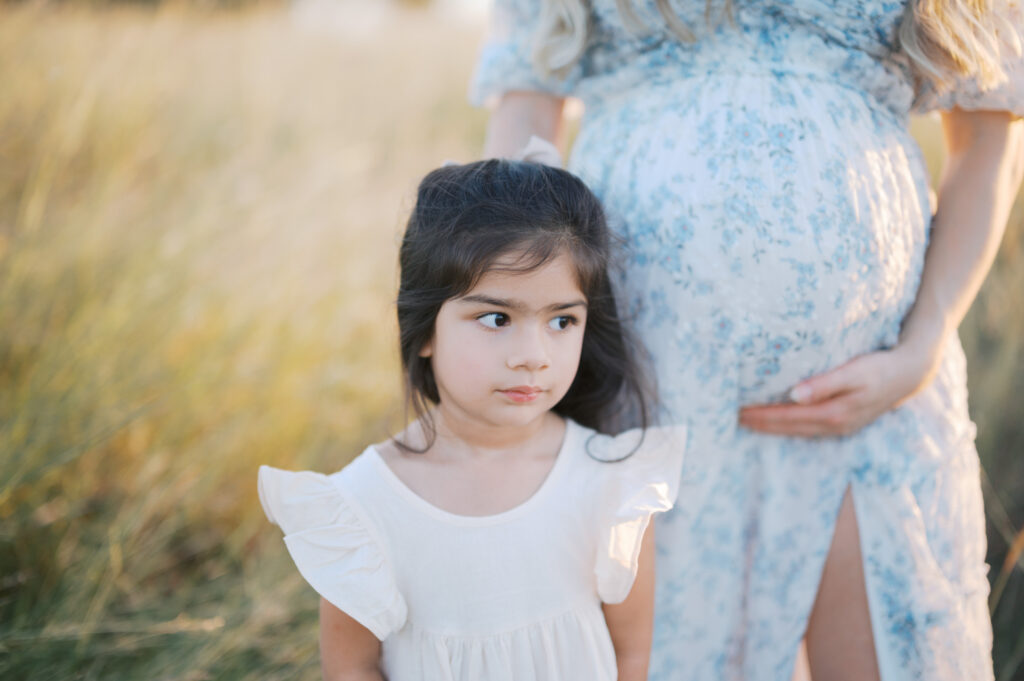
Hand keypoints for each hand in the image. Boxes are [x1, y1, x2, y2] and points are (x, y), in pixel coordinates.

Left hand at [737, 344, 939, 436]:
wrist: (911, 374)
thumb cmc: (879, 367)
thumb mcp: (854, 372)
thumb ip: (824, 384)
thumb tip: (794, 395)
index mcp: (834, 414)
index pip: (787, 417)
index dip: (762, 415)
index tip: (738, 411)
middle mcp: (834, 425)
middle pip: (788, 427)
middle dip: (760, 423)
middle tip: (732, 417)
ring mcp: (839, 427)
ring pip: (796, 431)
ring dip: (771, 427)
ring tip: (746, 421)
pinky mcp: (843, 422)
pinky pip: (807, 428)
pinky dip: (788, 426)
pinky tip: (777, 422)